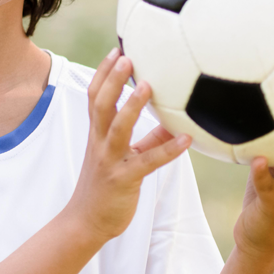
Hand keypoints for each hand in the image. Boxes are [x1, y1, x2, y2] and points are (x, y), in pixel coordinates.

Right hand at [65, 49, 192, 242]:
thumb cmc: (107, 188)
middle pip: (100, 104)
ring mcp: (110, 160)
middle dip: (111, 79)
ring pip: (117, 128)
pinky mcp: (123, 179)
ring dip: (132, 106)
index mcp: (97, 135)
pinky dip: (167, 150)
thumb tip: (177, 122)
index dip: (103, 74)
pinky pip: (147, 162)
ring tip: (147, 85)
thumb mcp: (125, 158)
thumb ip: (149, 138)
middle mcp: (100, 143)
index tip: (116, 52)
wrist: (87, 221)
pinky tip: (187, 141)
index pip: (95, 97)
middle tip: (127, 57)